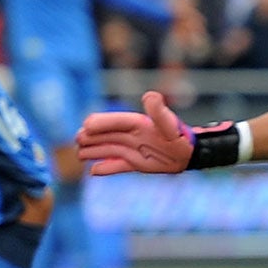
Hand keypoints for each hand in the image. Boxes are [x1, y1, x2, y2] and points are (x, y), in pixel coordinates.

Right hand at [76, 90, 193, 175]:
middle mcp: (130, 135)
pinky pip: (117, 166)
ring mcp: (131, 150)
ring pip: (107, 149)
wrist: (189, 153)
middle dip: (91, 137)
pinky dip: (106, 169)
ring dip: (94, 151)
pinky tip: (93, 172)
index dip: (101, 123)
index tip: (86, 125)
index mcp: (137, 123)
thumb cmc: (179, 135)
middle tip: (79, 140)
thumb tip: (150, 95)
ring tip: (80, 154)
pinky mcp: (135, 164)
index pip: (115, 121)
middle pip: (106, 135)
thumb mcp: (168, 124)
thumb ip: (158, 111)